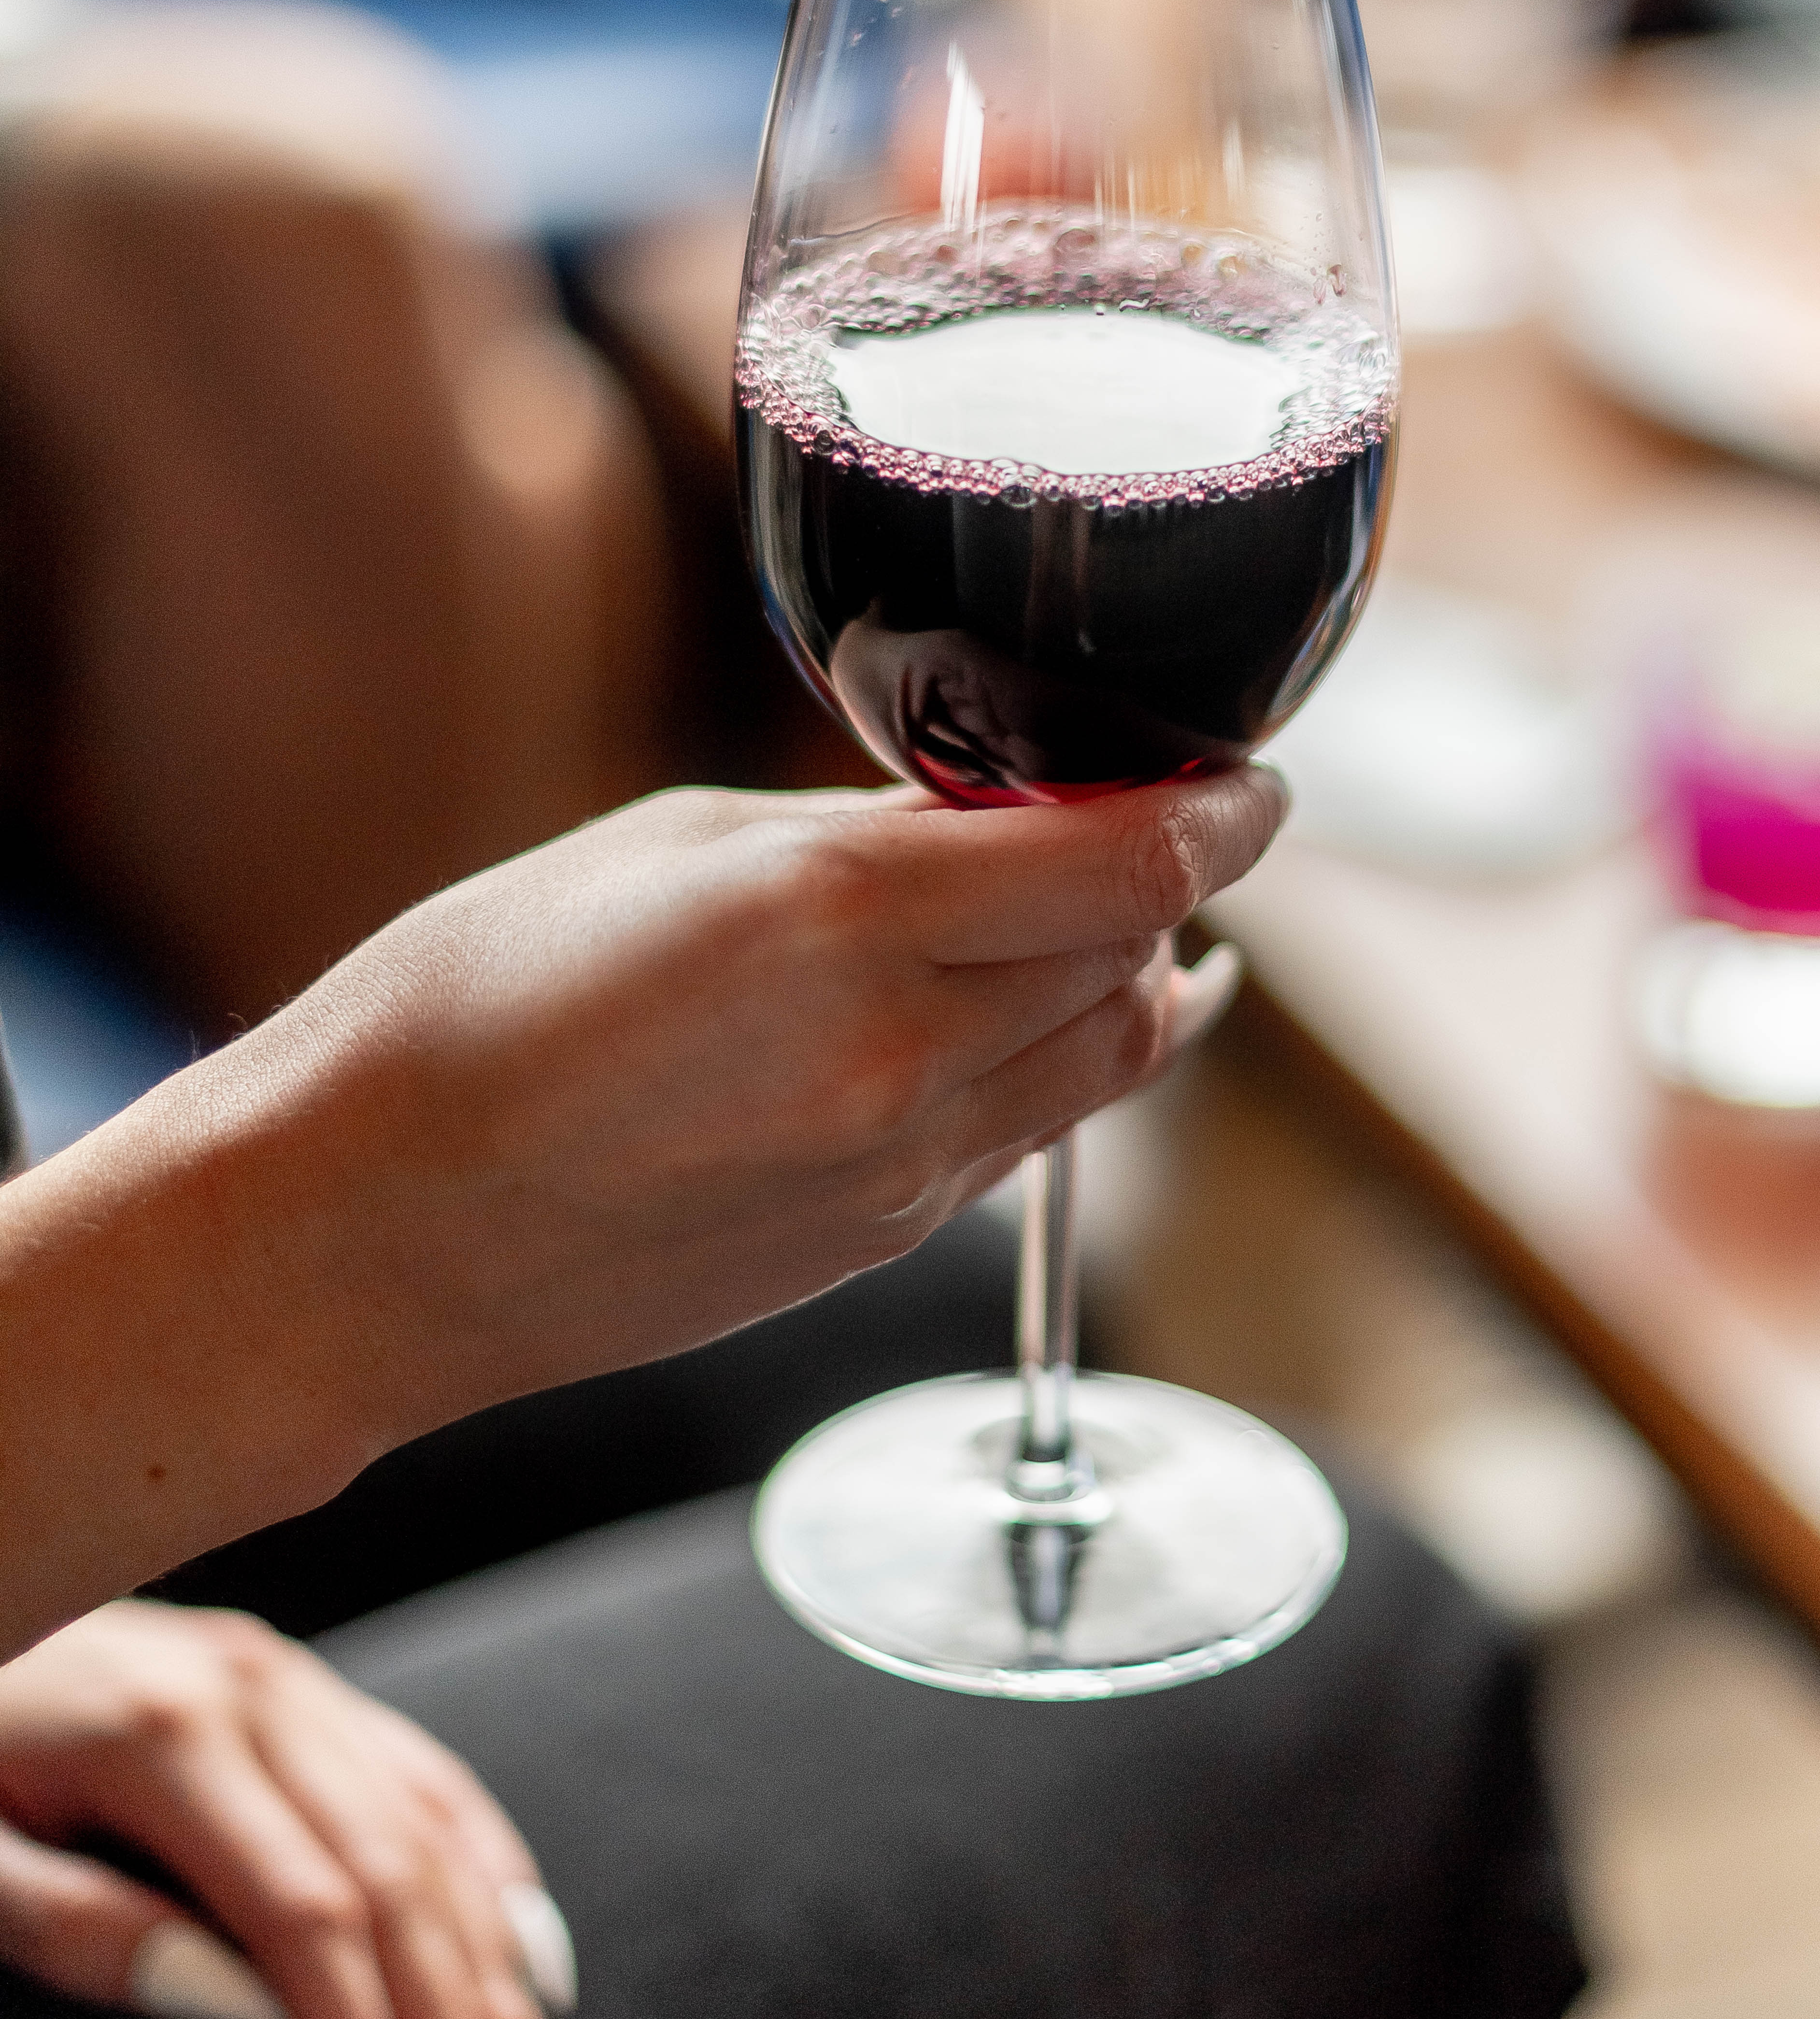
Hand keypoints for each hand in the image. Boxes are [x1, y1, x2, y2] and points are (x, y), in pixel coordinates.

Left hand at [0, 1603, 581, 2018]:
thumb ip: (84, 1929)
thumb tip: (245, 2015)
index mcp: (170, 1734)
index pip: (308, 1922)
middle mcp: (261, 1694)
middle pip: (398, 1886)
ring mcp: (297, 1684)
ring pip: (435, 1840)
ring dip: (499, 1984)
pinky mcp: (311, 1691)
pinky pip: (433, 1782)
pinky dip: (496, 1878)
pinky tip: (537, 1968)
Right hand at [293, 773, 1275, 1432]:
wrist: (373, 1231)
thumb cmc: (473, 1010)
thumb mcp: (671, 853)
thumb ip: (854, 837)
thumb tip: (987, 822)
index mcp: (840, 919)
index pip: (1131, 863)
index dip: (1222, 812)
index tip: (1247, 779)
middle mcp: (899, 1053)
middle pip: (1138, 954)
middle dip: (1170, 879)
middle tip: (1165, 816)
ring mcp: (900, 1168)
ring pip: (1108, 1056)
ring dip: (1136, 973)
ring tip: (1127, 911)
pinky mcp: (878, 1239)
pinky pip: (1032, 1133)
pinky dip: (1066, 1059)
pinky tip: (1052, 1012)